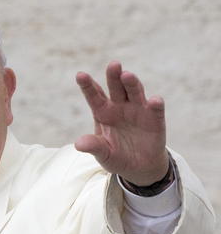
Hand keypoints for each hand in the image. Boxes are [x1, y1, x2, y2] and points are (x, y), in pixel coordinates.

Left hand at [74, 61, 168, 185]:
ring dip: (132, 84)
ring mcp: (138, 111)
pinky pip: (155, 110)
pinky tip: (155, 100)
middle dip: (114, 76)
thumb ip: (94, 146)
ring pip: (134, 93)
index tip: (80, 75)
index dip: (87, 86)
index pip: (94, 96)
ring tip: (127, 75)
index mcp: (103, 112)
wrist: (140, 168)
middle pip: (116, 88)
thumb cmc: (117, 156)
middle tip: (113, 64)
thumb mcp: (103, 154)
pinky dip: (155, 104)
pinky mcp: (155, 120)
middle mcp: (120, 107)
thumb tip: (78, 144)